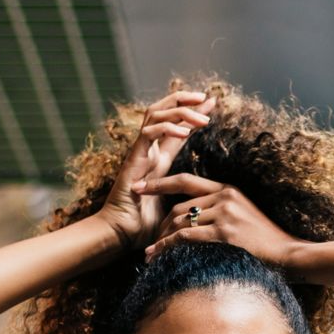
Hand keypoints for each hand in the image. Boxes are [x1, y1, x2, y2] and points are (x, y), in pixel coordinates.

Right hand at [93, 91, 214, 250]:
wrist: (121, 236)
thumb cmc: (145, 227)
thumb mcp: (176, 207)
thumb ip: (189, 197)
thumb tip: (212, 200)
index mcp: (158, 159)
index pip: (177, 128)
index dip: (193, 113)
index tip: (212, 102)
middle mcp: (147, 151)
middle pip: (162, 111)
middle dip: (184, 100)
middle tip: (206, 97)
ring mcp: (139, 153)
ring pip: (155, 116)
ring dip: (180, 112)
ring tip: (202, 117)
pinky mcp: (132, 160)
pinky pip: (148, 134)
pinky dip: (166, 129)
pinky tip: (183, 132)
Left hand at [134, 175, 306, 268]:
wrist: (290, 255)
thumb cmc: (268, 244)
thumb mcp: (245, 217)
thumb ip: (222, 212)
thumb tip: (197, 221)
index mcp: (228, 190)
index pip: (185, 181)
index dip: (160, 183)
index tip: (141, 187)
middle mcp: (224, 197)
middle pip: (179, 206)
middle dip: (159, 224)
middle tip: (147, 238)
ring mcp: (224, 214)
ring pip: (180, 222)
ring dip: (161, 240)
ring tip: (150, 254)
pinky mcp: (224, 233)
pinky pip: (186, 238)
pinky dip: (167, 247)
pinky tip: (157, 256)